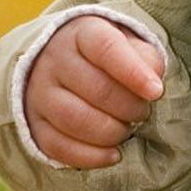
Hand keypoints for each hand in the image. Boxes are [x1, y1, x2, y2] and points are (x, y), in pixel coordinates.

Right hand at [24, 15, 165, 168]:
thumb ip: (146, 59)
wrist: (61, 62)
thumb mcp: (129, 45)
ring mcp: (40, 92)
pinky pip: (58, 147)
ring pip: (75, 119)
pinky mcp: (34, 123)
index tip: (156, 92)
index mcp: (82, 33)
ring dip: (111, 132)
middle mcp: (55, 59)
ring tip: (127, 131)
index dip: (134, 72)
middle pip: (96, 88)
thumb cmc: (107, 57)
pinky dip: (91, 156)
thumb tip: (152, 86)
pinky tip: (113, 155)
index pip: (106, 48)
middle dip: (129, 107)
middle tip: (142, 113)